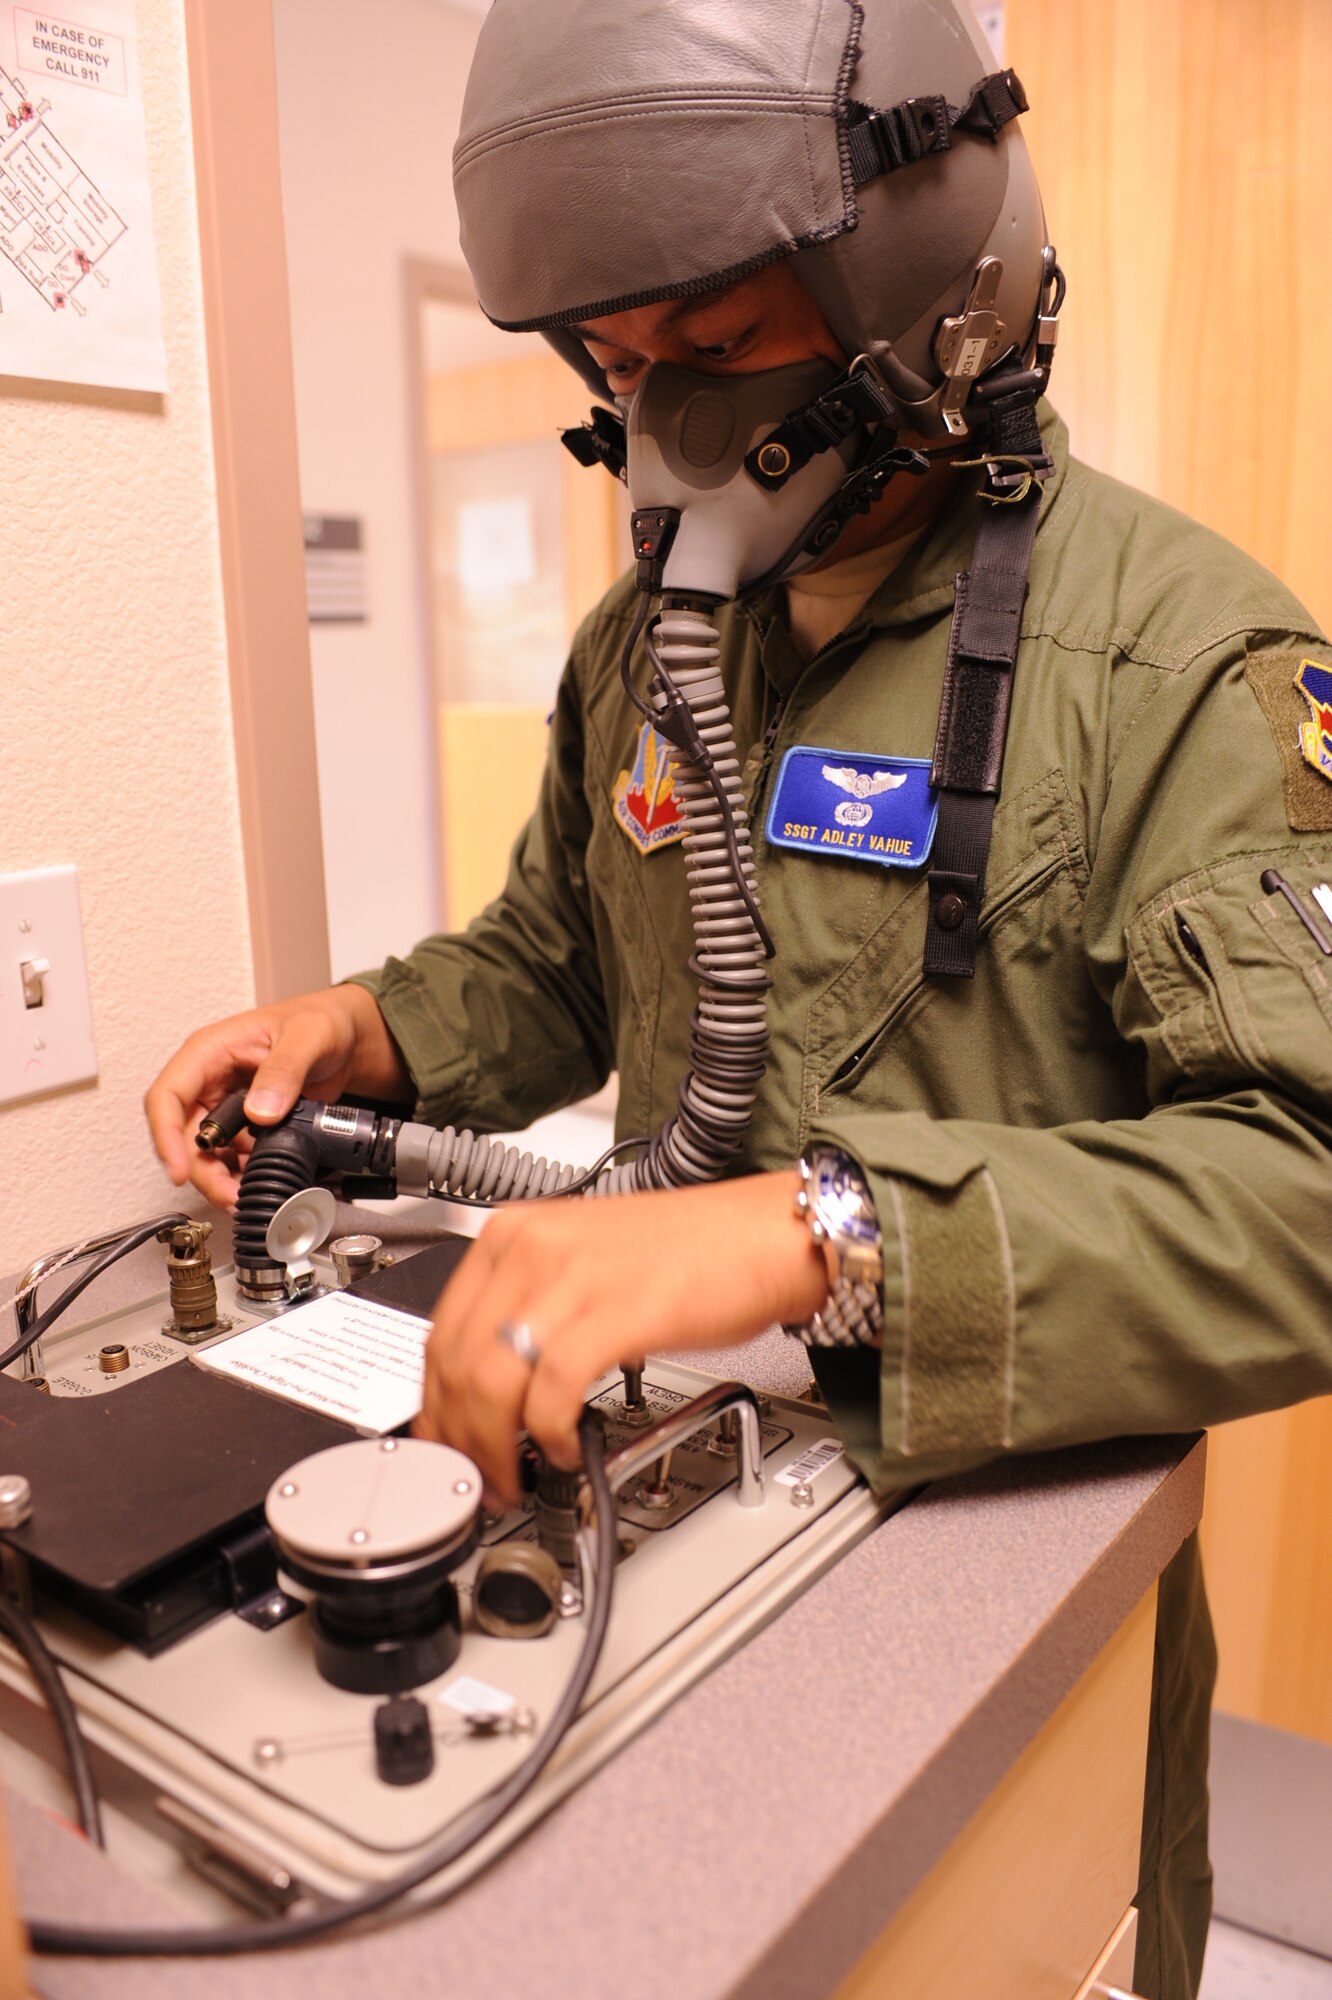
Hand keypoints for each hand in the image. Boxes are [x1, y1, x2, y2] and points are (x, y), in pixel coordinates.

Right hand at [144, 984, 411, 1206]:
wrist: (347, 1037)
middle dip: (201, 1171)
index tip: (179, 1172)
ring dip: (222, 1179)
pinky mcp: (247, 1126)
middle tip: (229, 1196)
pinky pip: (234, 1157)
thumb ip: (286, 1069)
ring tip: (247, 1196)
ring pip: (206, 1152)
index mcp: (210, 1052)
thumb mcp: (308, 1036)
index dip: (166, 1136)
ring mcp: (228, 1106)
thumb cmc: (321, 1020)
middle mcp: (211, 1081)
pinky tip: (262, 1184)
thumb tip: (260, 1110)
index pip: (168, 1096)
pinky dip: (243, 1175)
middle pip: (184, 1135)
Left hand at [414, 1173, 828, 1503]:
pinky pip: (552, 1391)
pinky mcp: (616, 1312)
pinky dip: (549, 1434)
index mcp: (514, 1233)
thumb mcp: (581, 1263)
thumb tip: (487, 1383)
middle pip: (457, 1363)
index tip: (446, 1442)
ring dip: (494, 1447)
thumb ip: (530, 1309)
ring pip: (491, 1382)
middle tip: (477, 1476)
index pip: (440, 1331)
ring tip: (513, 1475)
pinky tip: (564, 1448)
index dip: (435, 1405)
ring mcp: (571, 1277)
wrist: (763, 1234)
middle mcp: (532, 1248)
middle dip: (459, 1438)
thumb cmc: (688, 1252)